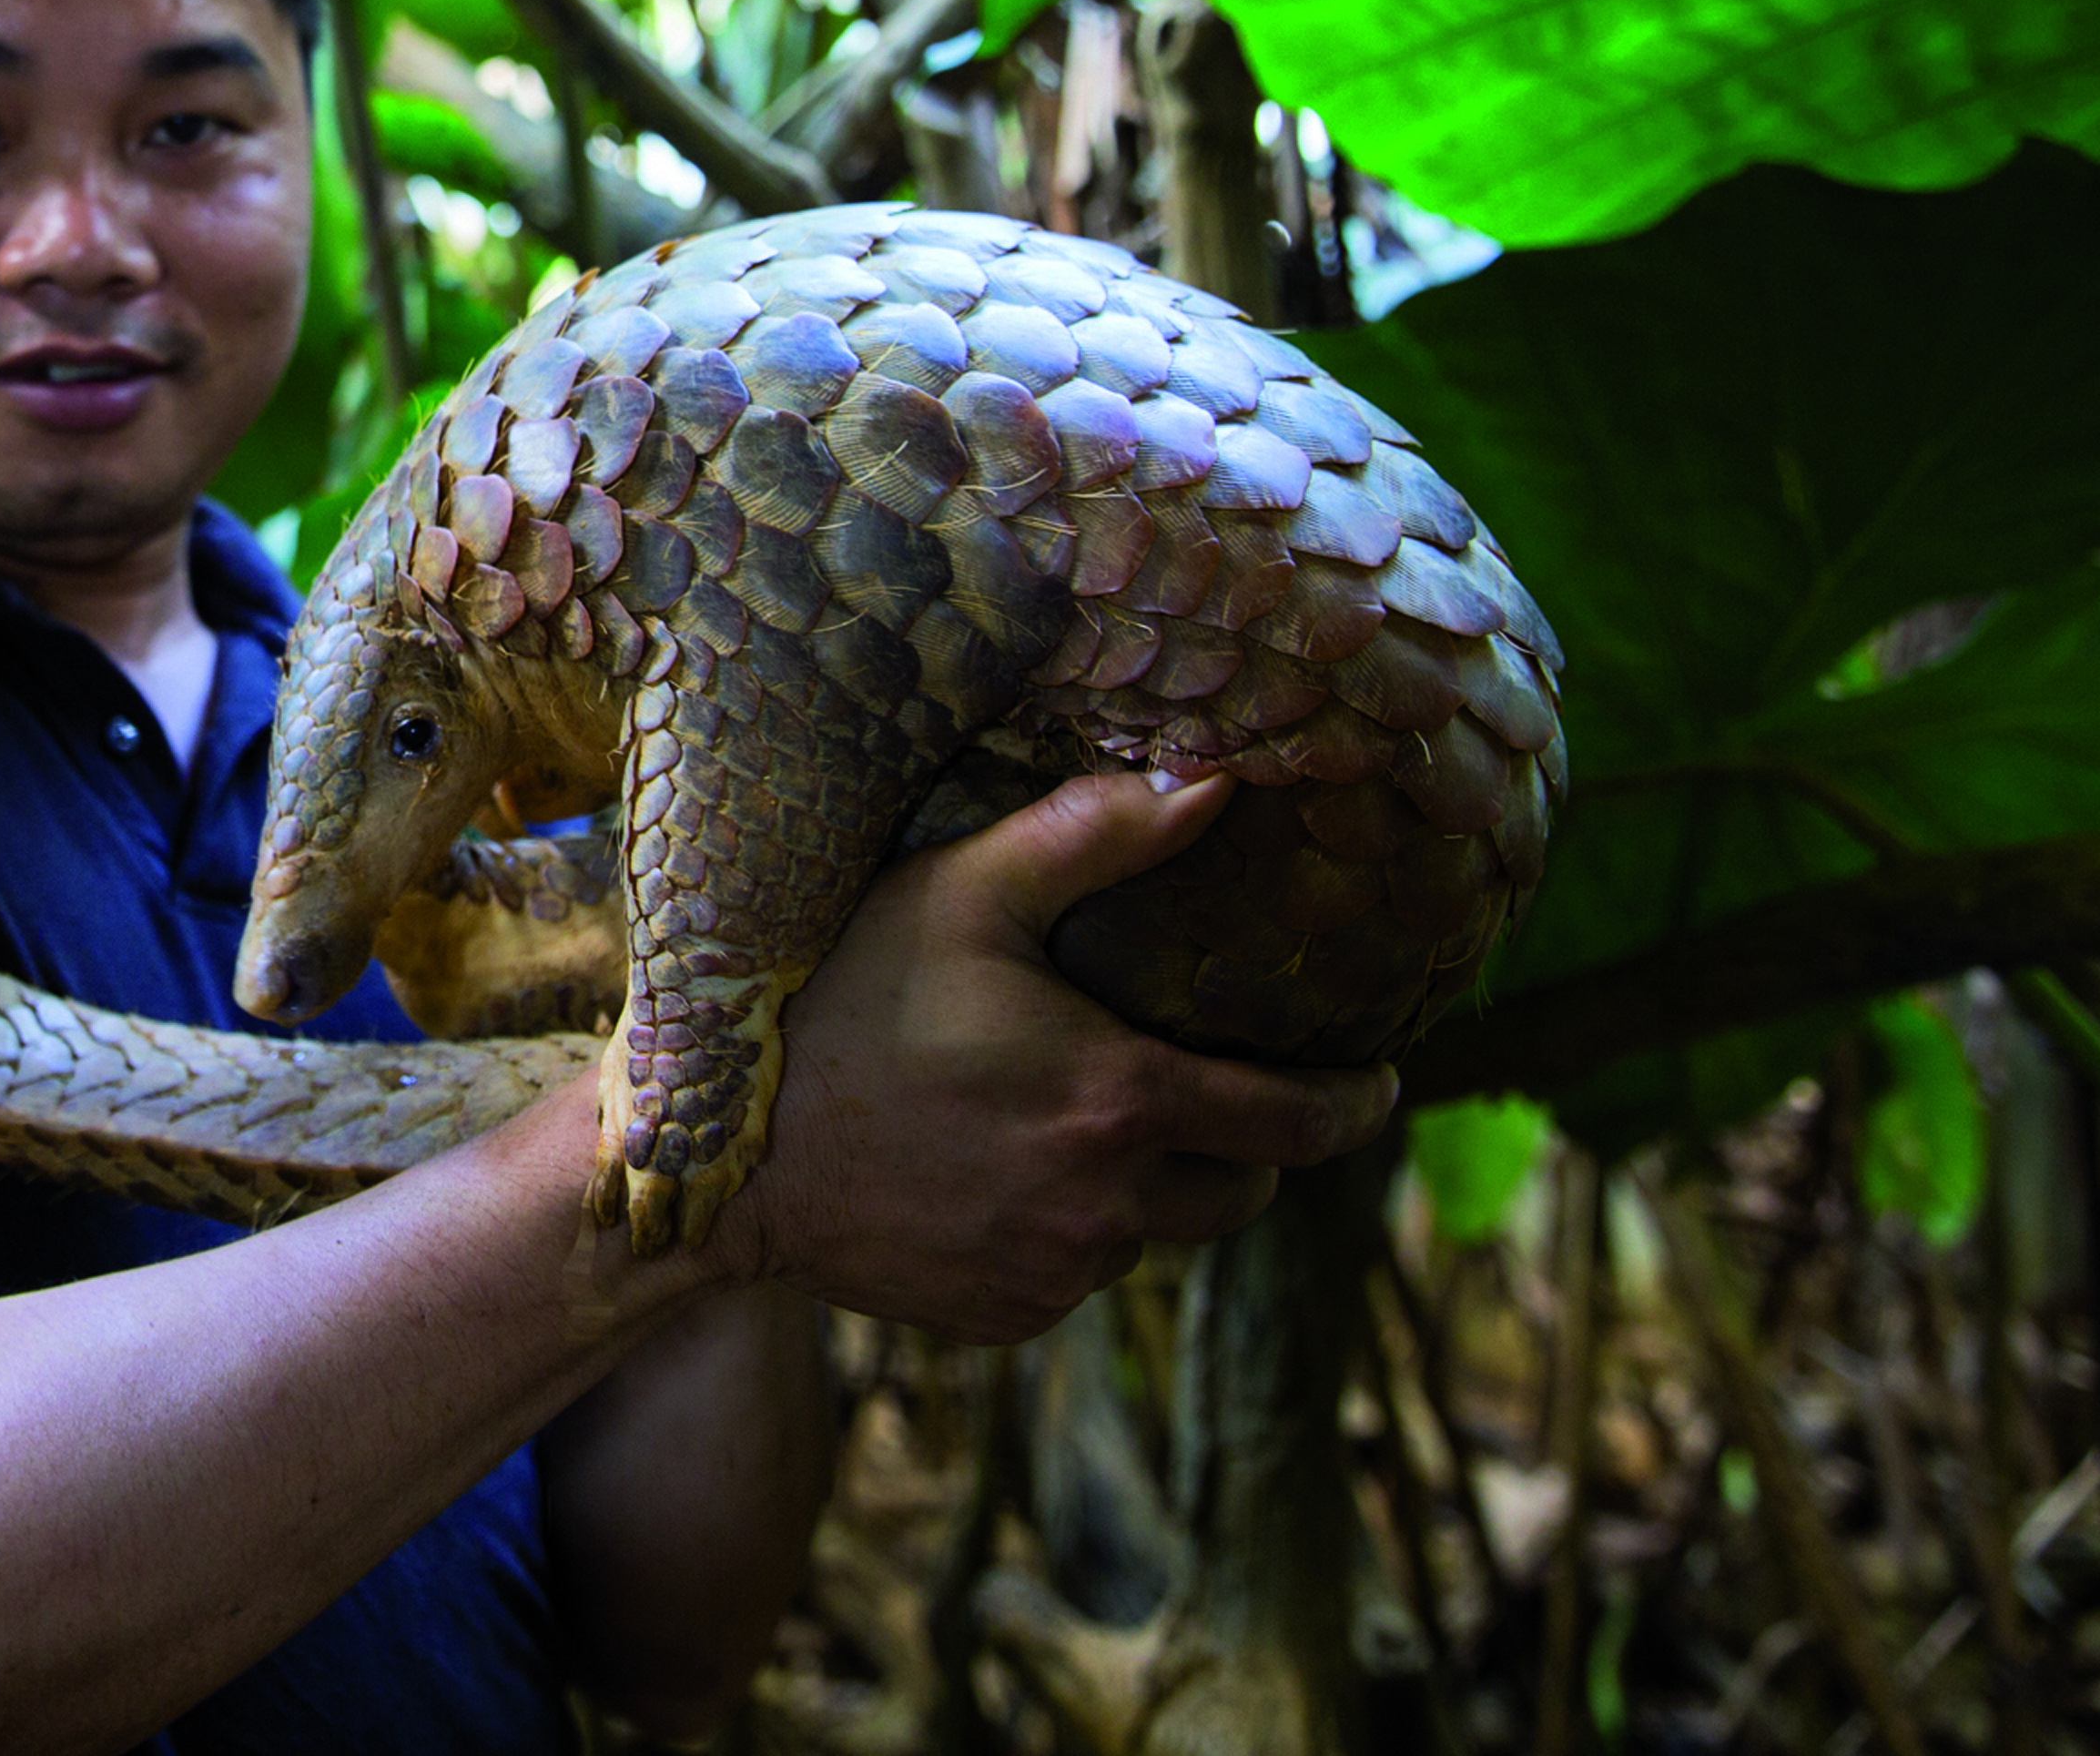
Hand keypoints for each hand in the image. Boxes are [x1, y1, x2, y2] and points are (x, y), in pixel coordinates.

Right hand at [698, 770, 1397, 1339]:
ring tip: (1078, 1119)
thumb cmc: (840, 998)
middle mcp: (1108, 1207)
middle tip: (1219, 1089)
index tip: (1377, 1081)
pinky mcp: (1003, 1319)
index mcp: (1122, 1100)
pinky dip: (1062, 1233)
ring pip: (1153, 1235)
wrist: (722, 1155)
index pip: (1301, 1122)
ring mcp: (1054, 1276)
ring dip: (1145, 1186)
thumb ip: (1096, 835)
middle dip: (1251, 1143)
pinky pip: (1072, 1279)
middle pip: (1243, 1191)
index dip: (1355, 1101)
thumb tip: (1218, 780)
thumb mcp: (962, 891)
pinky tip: (996, 1171)